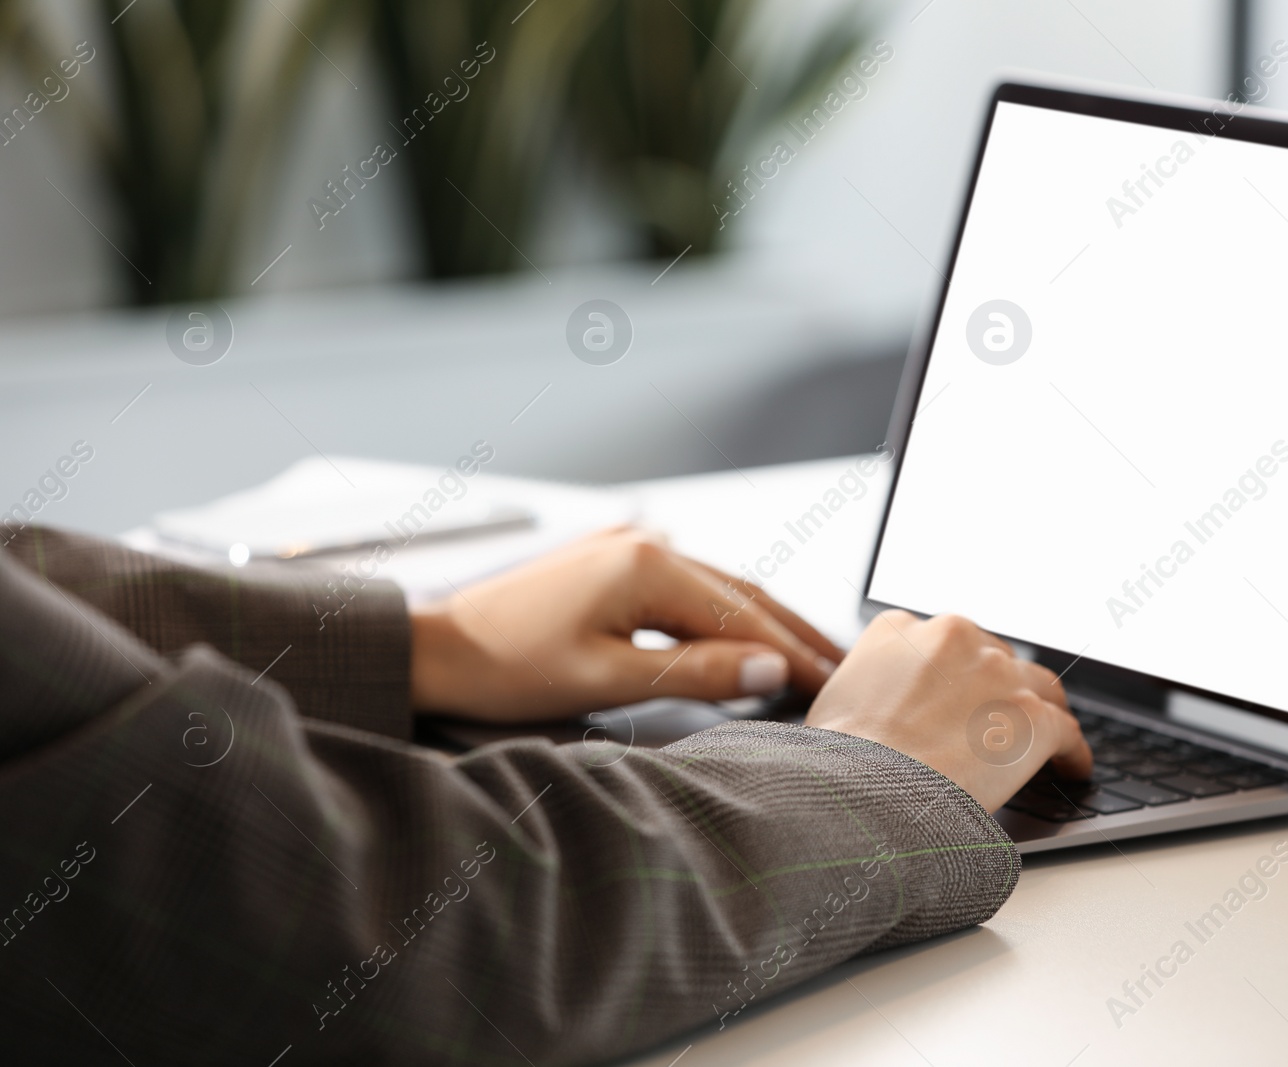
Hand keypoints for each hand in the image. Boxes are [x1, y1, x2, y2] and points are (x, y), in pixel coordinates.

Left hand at [410, 528, 842, 721]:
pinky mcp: (614, 562)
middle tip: (842, 666)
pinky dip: (725, 614)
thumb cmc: (506, 667)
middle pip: (741, 592)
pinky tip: (747, 632)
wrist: (437, 649)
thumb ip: (695, 673)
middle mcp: (645, 544)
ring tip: (808, 653)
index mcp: (647, 566)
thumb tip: (769, 668)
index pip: (743, 615)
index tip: (834, 682)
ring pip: (718, 588)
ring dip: (763, 622)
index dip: (792, 653)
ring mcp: (630, 548)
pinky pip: (688, 588)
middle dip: (792, 631)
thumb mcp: (606, 678)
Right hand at [805, 611, 1091, 811]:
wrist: (865, 791)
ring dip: (1039, 712)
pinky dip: (1071, 751)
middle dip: (997, 689)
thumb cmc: (839, 760)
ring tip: (1046, 739)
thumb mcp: (835, 699)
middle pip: (993, 657)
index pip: (942, 641)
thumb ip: (866, 684)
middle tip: (997, 722)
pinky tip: (1070, 767)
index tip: (960, 694)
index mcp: (900, 628)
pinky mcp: (1032, 716)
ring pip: (1037, 686)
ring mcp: (997, 674)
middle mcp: (953, 637)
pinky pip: (1067, 730)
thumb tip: (874, 707)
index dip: (954, 673)